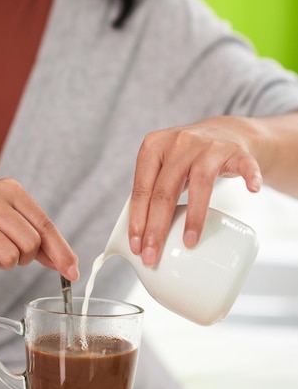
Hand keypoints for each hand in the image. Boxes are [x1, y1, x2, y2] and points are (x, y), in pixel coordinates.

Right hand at [0, 178, 78, 278]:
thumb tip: (69, 265)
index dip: (61, 252)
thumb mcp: (9, 222)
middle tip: (10, 253)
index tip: (72, 272)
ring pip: (11, 256)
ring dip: (5, 263)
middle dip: (25, 258)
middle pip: (31, 243)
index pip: (45, 225)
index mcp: (11, 189)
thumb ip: (40, 240)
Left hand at [129, 116, 262, 265]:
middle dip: (157, 229)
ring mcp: (208, 146)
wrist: (223, 132)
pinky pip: (244, 164)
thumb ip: (150, 192)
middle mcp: (179, 143)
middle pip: (165, 191)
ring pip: (200, 183)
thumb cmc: (186, 159)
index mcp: (153, 147)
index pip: (142, 189)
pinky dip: (250, 176)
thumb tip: (138, 238)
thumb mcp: (162, 167)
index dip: (138, 220)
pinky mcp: (235, 150)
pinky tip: (252, 190)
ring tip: (189, 242)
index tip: (136, 247)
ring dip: (194, 216)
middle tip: (153, 256)